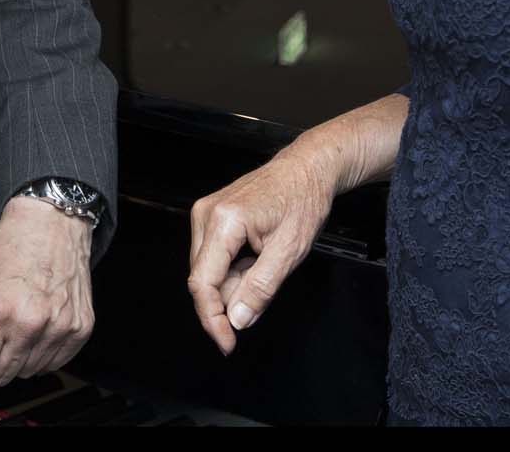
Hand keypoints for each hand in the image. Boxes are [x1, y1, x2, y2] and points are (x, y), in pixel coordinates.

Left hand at [0, 196, 94, 419]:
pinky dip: (42, 352)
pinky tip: (39, 324)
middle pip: (2, 377)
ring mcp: (59, 327)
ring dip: (19, 357)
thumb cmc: (10, 251)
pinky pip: (53, 364)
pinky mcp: (80, 329)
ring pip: (27, 373)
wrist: (51, 224)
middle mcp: (31, 323)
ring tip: (21, 320)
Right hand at [186, 146, 334, 355]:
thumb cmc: (303, 199)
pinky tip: (256, 256)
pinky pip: (213, 255)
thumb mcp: (290, 250)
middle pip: (202, 278)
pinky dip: (234, 268)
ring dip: (234, 282)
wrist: (307, 167)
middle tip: (263, 293)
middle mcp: (206, 214)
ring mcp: (206, 212)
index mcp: (224, 221)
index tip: (227, 342)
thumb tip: (237, 319)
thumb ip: (260, 288)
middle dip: (229, 297)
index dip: (212, 319)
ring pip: (208, 269)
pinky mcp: (211, 214)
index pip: (202, 283)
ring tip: (266, 264)